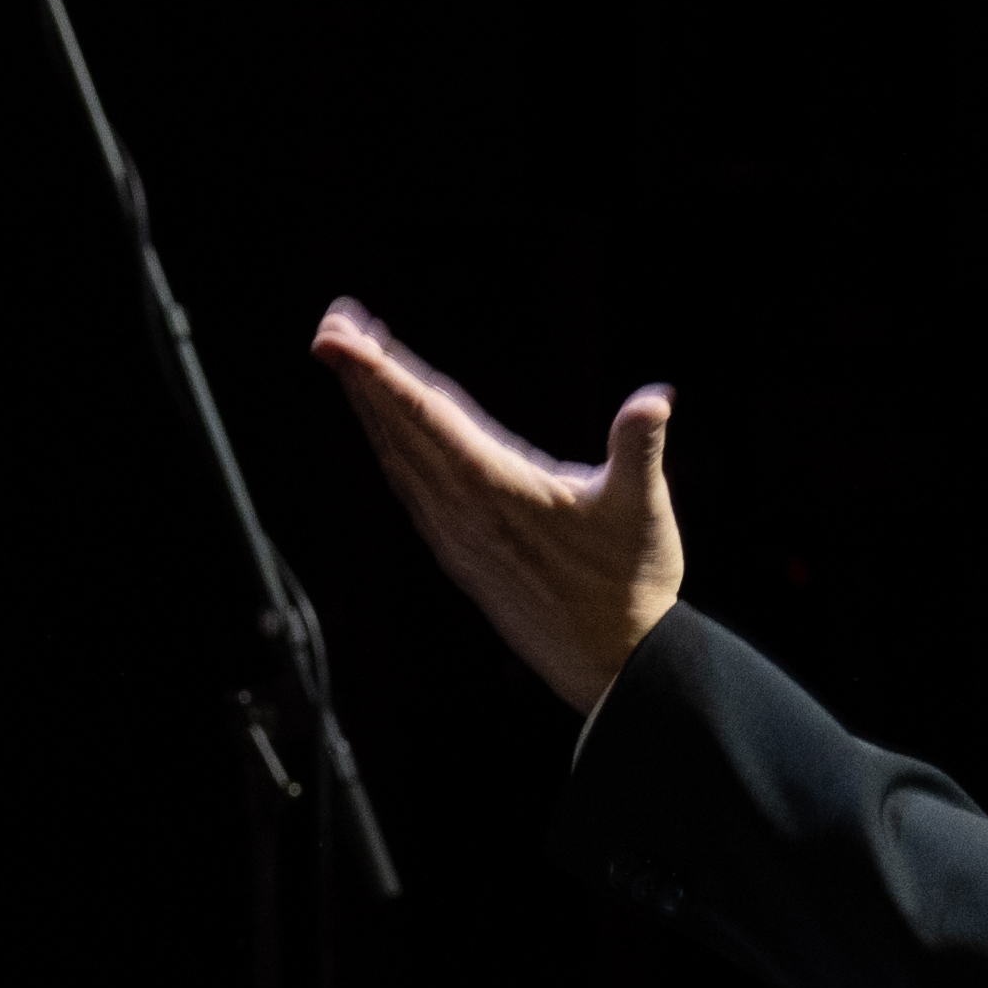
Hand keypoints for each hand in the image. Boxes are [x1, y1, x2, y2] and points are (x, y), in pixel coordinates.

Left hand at [310, 300, 681, 707]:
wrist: (612, 665)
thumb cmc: (632, 584)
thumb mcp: (644, 508)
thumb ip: (641, 448)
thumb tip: (655, 399)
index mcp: (495, 487)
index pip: (424, 416)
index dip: (376, 374)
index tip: (335, 338)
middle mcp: (461, 509)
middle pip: (398, 428)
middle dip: (362, 374)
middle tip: (332, 322)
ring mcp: (454, 534)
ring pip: (399, 457)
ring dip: (374, 407)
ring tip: (355, 357)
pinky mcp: (459, 552)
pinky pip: (412, 487)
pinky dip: (395, 447)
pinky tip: (391, 431)